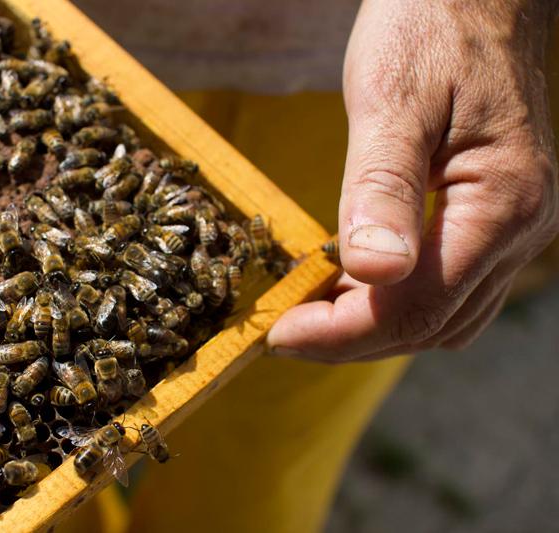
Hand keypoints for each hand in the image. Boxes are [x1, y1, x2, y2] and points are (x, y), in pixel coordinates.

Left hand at [267, 0, 558, 361]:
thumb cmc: (430, 27)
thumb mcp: (392, 102)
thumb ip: (383, 189)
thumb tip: (373, 273)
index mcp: (502, 204)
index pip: (416, 306)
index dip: (341, 333)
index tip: (277, 336)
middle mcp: (520, 229)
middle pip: (431, 324)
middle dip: (351, 339)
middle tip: (282, 331)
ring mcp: (513, 227)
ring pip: (444, 316)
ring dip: (373, 328)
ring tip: (309, 312)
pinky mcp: (493, 217)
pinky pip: (449, 287)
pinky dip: (397, 301)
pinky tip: (352, 284)